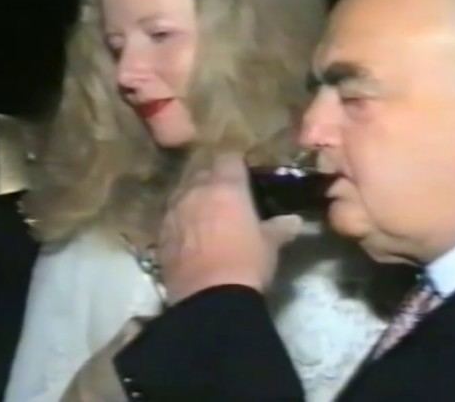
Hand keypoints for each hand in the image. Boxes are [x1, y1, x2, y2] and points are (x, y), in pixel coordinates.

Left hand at [158, 152, 302, 304]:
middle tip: (225, 194)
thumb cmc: (245, 264)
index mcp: (225, 187)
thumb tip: (293, 221)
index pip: (229, 158)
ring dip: (193, 197)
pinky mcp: (160, 233)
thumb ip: (279, 229)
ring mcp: (173, 211)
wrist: (208, 297)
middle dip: (212, 178)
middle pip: (202, 171)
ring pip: (182, 192)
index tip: (243, 174)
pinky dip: (180, 219)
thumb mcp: (269, 246)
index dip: (236, 164)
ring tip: (205, 212)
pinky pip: (171, 216)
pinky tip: (189, 234)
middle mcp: (195, 191)